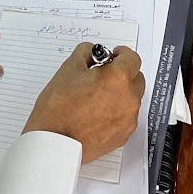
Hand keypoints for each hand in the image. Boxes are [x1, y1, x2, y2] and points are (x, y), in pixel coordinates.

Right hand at [22, 43, 144, 164]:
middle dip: (123, 73)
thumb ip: (86, 52)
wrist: (56, 141)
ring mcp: (128, 119)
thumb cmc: (59, 106)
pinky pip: (126, 116)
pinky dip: (117, 111)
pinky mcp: (123, 135)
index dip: (122, 53)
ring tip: (97, 96)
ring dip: (121, 92)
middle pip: (136, 78)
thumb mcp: (68, 68)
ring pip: (132, 98)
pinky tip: (97, 113)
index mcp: (118, 78)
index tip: (114, 55)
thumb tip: (94, 53)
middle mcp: (129, 98)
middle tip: (103, 74)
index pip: (132, 58)